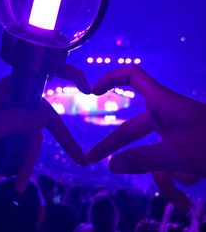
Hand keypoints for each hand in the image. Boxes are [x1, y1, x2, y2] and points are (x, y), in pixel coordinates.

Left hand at [0, 64, 89, 189]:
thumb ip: (17, 120)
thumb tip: (47, 118)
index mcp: (14, 86)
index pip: (48, 74)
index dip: (72, 76)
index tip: (88, 89)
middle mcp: (20, 96)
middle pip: (47, 118)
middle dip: (58, 142)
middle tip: (82, 160)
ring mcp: (18, 112)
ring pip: (37, 136)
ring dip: (28, 160)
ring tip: (17, 182)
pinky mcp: (16, 127)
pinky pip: (29, 143)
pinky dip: (25, 161)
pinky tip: (17, 179)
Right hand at [88, 66, 205, 210]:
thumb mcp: (177, 155)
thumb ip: (142, 160)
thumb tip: (111, 166)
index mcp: (160, 103)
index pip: (132, 77)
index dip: (111, 79)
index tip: (93, 92)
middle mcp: (163, 115)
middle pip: (131, 129)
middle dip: (114, 147)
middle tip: (91, 158)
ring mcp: (173, 131)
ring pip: (154, 154)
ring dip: (165, 179)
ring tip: (181, 201)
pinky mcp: (183, 145)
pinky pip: (170, 161)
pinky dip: (177, 180)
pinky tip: (188, 202)